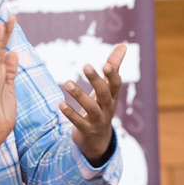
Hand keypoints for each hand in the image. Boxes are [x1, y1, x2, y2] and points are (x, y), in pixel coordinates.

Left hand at [59, 44, 126, 165]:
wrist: (98, 140)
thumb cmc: (102, 107)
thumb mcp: (108, 89)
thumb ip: (114, 67)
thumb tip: (123, 45)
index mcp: (112, 96)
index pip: (115, 84)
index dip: (113, 74)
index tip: (106, 64)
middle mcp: (107, 108)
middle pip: (104, 93)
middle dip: (96, 80)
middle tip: (85, 65)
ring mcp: (98, 120)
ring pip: (91, 108)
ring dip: (79, 95)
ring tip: (67, 83)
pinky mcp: (87, 130)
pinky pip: (79, 122)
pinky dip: (70, 113)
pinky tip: (60, 104)